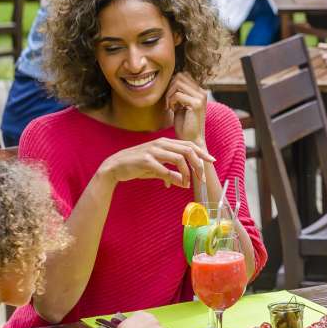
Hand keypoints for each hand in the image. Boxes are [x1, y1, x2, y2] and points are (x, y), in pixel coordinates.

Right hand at [97, 138, 211, 190]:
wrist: (114, 166)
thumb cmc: (137, 166)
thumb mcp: (156, 168)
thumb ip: (170, 173)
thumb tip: (184, 183)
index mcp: (165, 143)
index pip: (189, 144)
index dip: (202, 152)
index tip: (211, 161)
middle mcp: (160, 144)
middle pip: (187, 150)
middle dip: (198, 164)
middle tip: (202, 177)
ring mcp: (153, 151)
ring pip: (179, 158)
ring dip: (187, 172)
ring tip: (188, 183)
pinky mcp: (146, 160)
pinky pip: (164, 169)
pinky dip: (173, 178)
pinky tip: (176, 184)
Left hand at [164, 72, 208, 144]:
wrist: (191, 141)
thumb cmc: (184, 125)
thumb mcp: (180, 105)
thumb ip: (178, 92)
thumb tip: (170, 80)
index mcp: (199, 91)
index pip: (183, 75)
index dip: (172, 83)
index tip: (170, 97)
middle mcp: (202, 92)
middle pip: (179, 76)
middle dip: (169, 87)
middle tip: (168, 102)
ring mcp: (200, 97)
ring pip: (177, 83)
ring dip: (169, 94)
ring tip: (170, 106)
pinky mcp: (196, 104)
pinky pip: (177, 95)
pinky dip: (171, 101)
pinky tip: (172, 110)